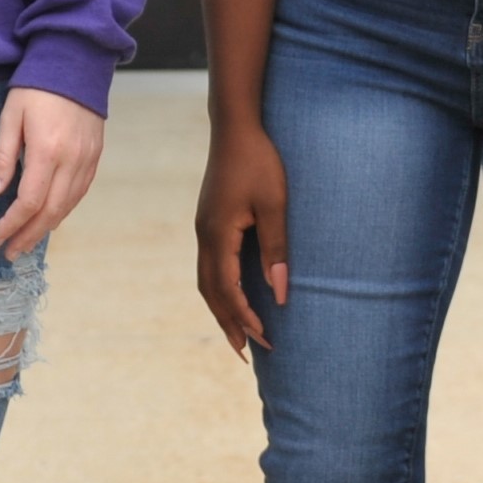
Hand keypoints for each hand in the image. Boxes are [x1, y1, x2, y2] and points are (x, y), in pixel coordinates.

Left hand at [0, 87, 103, 256]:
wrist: (76, 62)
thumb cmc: (36, 86)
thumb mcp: (10, 116)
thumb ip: (3, 156)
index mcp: (47, 150)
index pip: (29, 201)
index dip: (11, 225)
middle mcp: (72, 159)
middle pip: (51, 211)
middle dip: (29, 235)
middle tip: (10, 252)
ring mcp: (88, 158)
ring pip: (68, 205)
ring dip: (46, 228)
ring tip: (26, 242)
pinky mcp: (95, 155)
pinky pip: (80, 192)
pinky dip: (63, 210)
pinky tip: (50, 218)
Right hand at [193, 120, 289, 357]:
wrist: (235, 127)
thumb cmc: (259, 162)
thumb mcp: (275, 204)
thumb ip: (276, 249)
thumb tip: (279, 293)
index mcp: (218, 235)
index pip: (228, 290)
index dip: (246, 317)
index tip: (266, 338)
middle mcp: (204, 237)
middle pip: (211, 293)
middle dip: (229, 324)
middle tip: (247, 354)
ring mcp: (203, 229)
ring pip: (206, 282)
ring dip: (221, 310)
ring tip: (238, 336)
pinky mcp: (209, 222)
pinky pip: (209, 266)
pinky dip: (220, 289)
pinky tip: (233, 295)